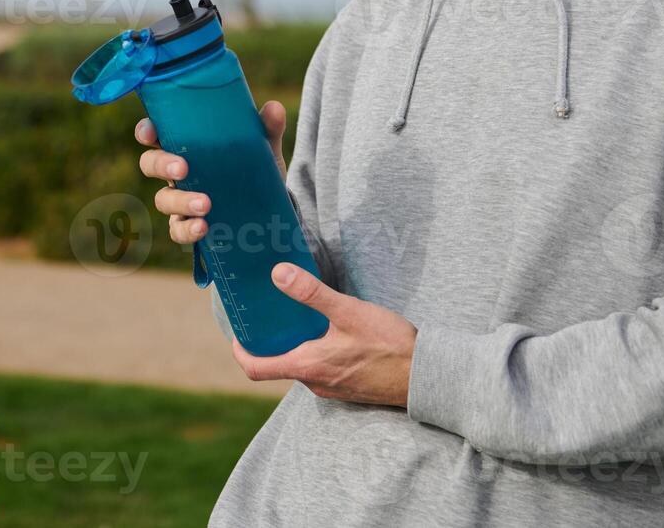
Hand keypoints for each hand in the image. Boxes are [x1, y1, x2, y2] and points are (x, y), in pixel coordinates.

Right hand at [136, 100, 287, 245]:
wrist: (269, 209)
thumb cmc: (253, 169)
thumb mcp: (263, 148)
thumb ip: (267, 128)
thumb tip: (274, 108)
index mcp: (186, 145)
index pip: (155, 134)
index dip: (146, 131)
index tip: (150, 132)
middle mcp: (176, 172)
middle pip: (150, 164)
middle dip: (161, 164)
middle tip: (182, 168)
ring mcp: (180, 200)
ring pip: (163, 200)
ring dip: (180, 201)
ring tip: (205, 204)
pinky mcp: (188, 225)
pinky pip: (177, 230)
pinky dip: (187, 230)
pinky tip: (203, 227)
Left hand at [232, 262, 417, 407]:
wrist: (427, 376)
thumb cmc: (389, 346)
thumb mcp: (348, 311)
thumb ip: (311, 293)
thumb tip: (277, 273)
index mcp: (307, 367)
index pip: (257, 368)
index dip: (240, 352)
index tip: (237, 334)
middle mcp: (315, 384)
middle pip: (279, 365)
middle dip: (270, 343)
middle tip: (268, 316)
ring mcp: (333, 389)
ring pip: (302, 367)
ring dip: (296, 346)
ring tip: (299, 318)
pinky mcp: (350, 388)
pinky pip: (322, 371)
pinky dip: (316, 353)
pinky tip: (330, 333)